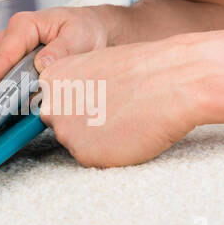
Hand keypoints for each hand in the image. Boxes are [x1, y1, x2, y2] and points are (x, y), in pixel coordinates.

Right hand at [0, 6, 108, 106]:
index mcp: (24, 26)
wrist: (93, 29)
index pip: (3, 56)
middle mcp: (13, 37)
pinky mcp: (18, 64)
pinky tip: (17, 111)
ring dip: (5, 97)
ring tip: (6, 118)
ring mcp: (13, 51)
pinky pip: (10, 82)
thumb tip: (42, 65)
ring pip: (2, 78)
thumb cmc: (85, 28)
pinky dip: (14, 97)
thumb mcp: (78, 37)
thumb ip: (61, 50)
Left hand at [37, 37, 205, 166]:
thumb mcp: (97, 66)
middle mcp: (52, 106)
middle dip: (82, 123)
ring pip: (77, 142)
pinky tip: (129, 134)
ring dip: (96, 138)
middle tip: (112, 112)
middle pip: (60, 124)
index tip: (92, 103)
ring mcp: (66, 133)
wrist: (172, 83)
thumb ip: (76, 86)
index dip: (75, 104)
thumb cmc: (143, 70)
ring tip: (125, 120)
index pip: (51, 100)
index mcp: (52, 78)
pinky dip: (110, 151)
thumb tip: (74, 103)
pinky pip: (94, 158)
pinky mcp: (85, 155)